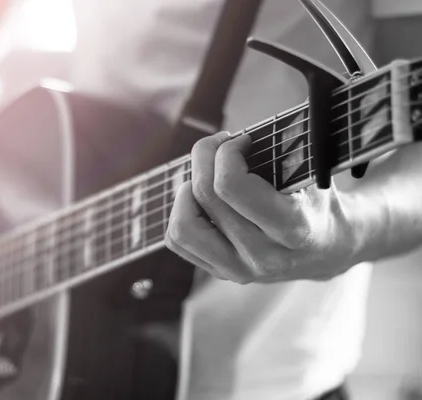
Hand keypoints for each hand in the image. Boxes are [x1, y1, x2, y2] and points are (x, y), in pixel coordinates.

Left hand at [165, 131, 368, 283]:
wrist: (328, 250)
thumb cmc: (317, 203)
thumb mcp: (315, 174)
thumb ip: (284, 152)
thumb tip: (235, 135)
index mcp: (291, 227)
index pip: (231, 185)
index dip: (226, 152)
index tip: (241, 140)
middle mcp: (262, 255)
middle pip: (205, 196)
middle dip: (205, 156)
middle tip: (219, 145)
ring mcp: (239, 270)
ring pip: (182, 227)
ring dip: (185, 191)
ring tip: (204, 176)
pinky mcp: (221, 273)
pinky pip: (178, 242)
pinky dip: (181, 213)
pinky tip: (200, 199)